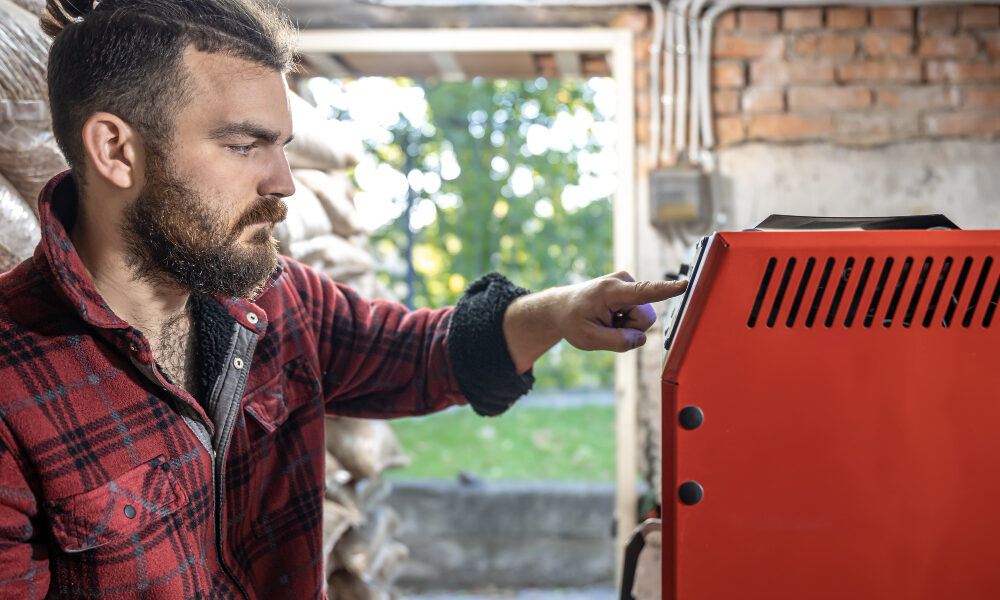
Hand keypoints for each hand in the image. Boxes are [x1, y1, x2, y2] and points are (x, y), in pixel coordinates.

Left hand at [503, 271, 687, 372]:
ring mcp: (628, 283)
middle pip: (645, 319)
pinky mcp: (632, 290)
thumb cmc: (573, 321)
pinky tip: (610, 317)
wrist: (562, 307)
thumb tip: (641, 339)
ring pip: (643, 319)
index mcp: (611, 291)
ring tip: (606, 320)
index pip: (644, 292)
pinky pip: (639, 315)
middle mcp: (623, 281)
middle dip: (629, 329)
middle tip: (605, 326)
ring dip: (626, 326)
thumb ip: (618, 342)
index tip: (685, 284)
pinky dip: (626, 322)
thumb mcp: (589, 339)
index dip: (666, 290)